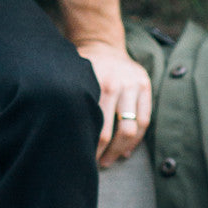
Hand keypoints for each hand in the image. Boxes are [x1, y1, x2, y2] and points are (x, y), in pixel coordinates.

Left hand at [76, 40, 151, 168]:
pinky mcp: (145, 86)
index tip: (80, 156)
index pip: (94, 122)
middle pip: (114, 129)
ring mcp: (133, 85)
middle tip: (95, 164)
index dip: (88, 144)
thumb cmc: (81, 67)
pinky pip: (145, 120)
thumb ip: (72, 99)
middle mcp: (116, 84)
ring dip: (121, 149)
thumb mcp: (73, 78)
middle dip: (105, 151)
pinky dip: (136, 139)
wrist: (102, 43)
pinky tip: (126, 151)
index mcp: (96, 83)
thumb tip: (61, 133)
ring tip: (110, 160)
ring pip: (132, 128)